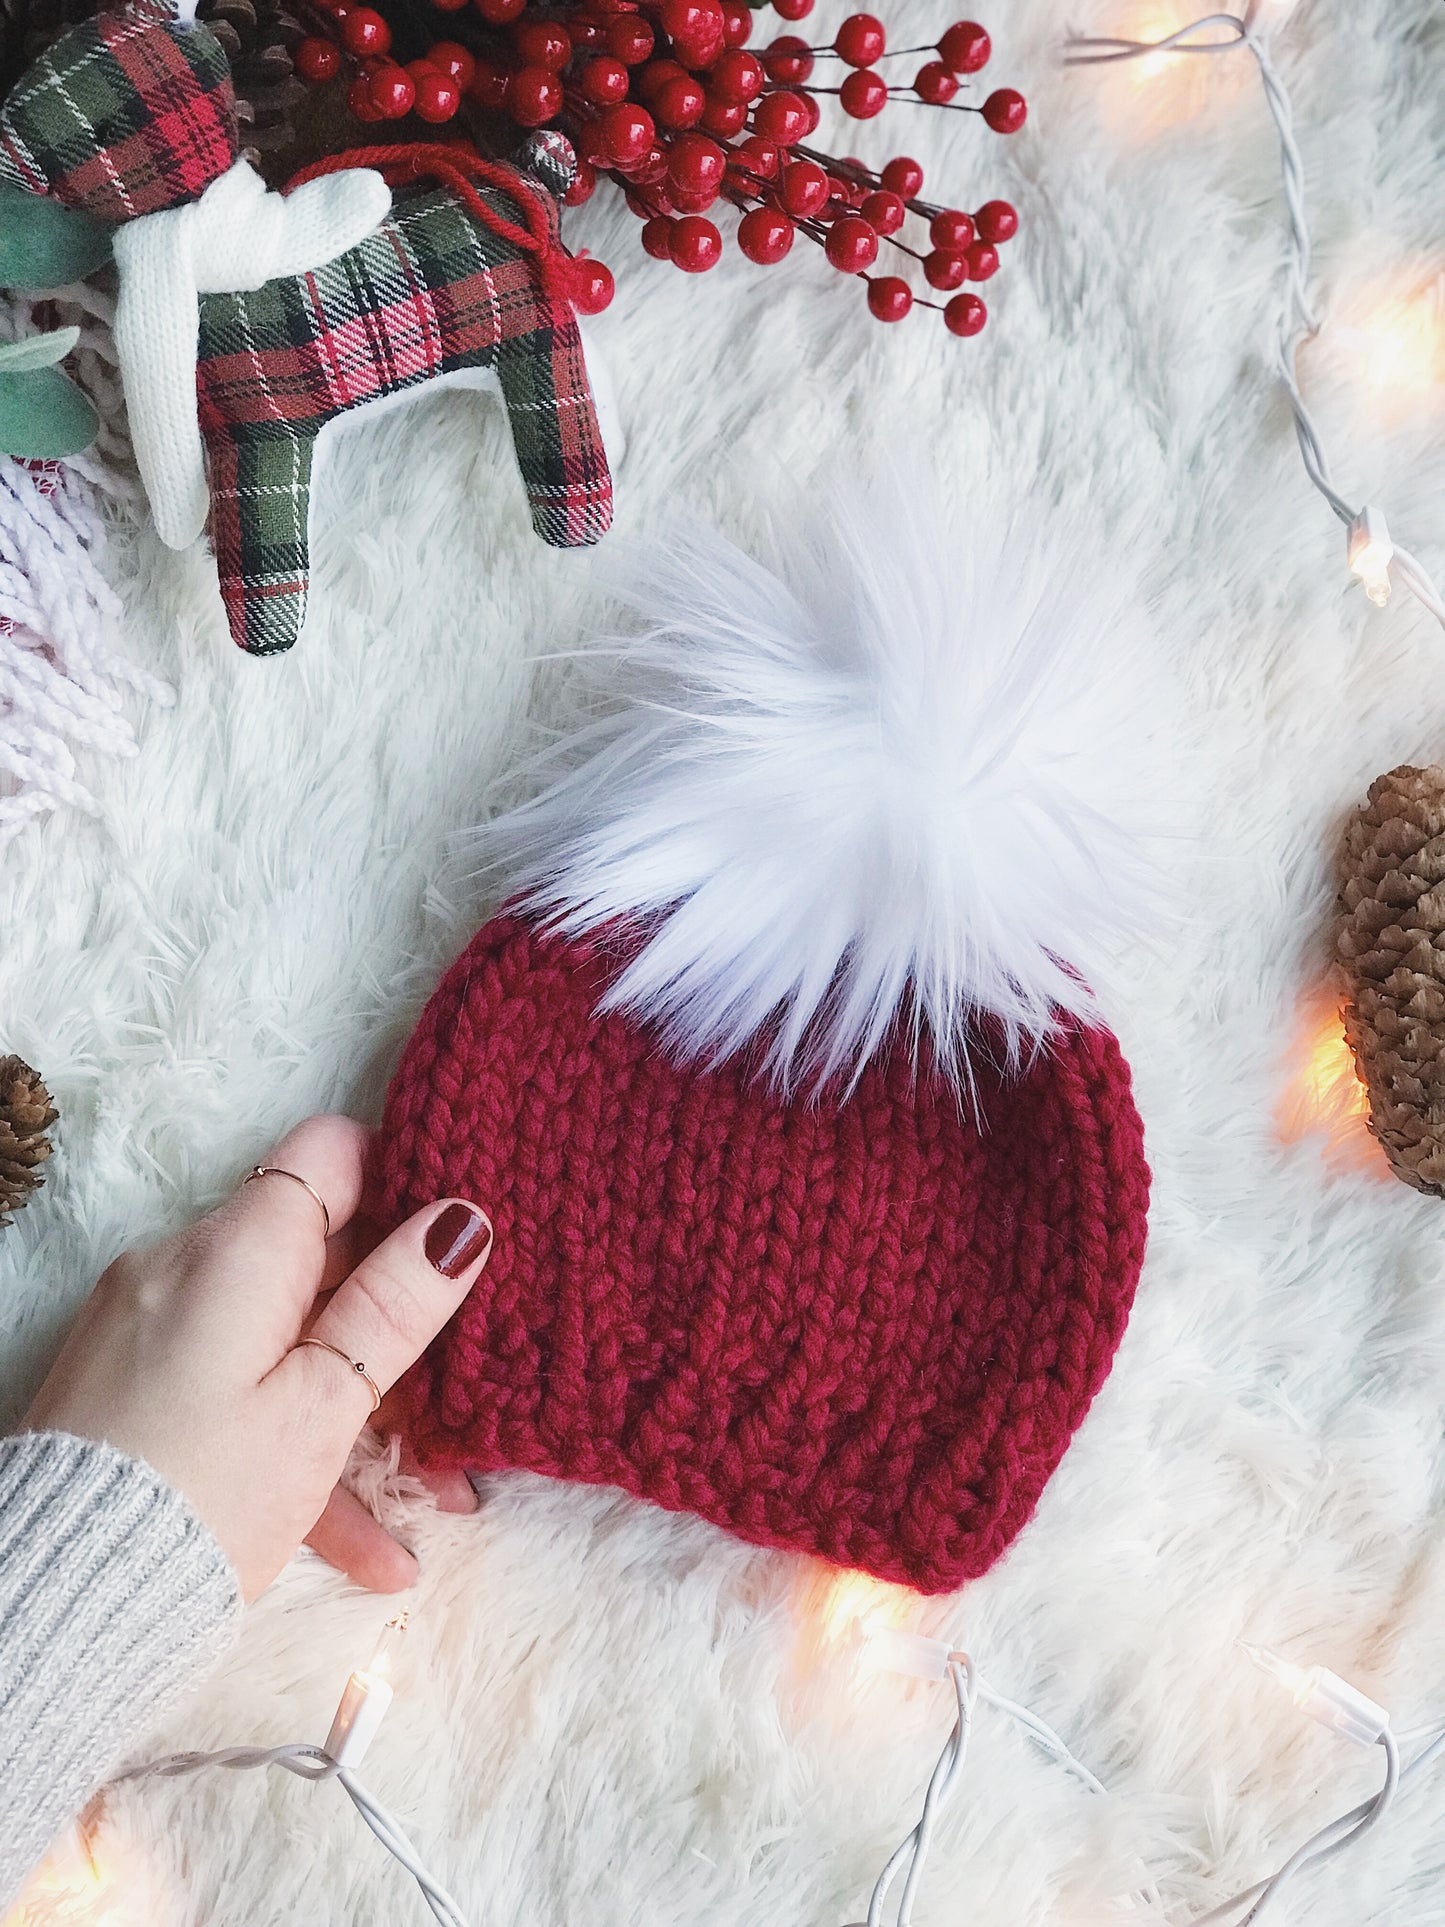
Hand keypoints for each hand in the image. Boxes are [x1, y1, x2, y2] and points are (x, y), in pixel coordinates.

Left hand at [22, 1116, 492, 1600]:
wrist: (58, 1605)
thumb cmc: (199, 1501)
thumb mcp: (321, 1408)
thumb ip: (392, 1307)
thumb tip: (457, 1221)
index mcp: (235, 1253)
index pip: (329, 1155)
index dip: (400, 1181)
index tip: (452, 1242)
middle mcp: (183, 1269)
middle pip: (314, 1256)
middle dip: (392, 1322)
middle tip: (461, 1391)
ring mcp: (151, 1328)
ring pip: (282, 1339)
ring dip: (355, 1404)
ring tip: (430, 1496)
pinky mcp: (133, 1387)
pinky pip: (233, 1391)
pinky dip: (293, 1442)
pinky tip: (365, 1543)